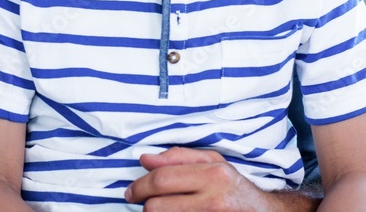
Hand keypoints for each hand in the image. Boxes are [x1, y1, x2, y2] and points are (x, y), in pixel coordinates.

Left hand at [124, 147, 317, 211]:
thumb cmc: (234, 186)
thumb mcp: (213, 162)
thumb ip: (178, 158)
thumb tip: (145, 159)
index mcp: (213, 175)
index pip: (161, 180)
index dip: (139, 186)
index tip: (131, 191)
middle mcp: (214, 201)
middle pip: (157, 206)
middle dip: (143, 203)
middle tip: (139, 200)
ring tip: (159, 207)